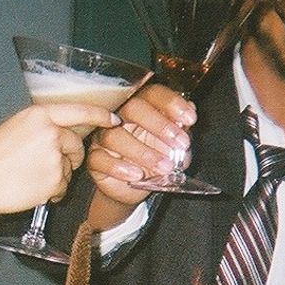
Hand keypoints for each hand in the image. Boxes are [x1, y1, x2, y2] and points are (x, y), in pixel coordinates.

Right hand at [0, 102, 99, 215]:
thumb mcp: (15, 126)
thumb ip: (41, 126)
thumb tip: (61, 134)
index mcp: (39, 115)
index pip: (80, 110)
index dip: (100, 115)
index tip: (113, 119)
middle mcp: (51, 132)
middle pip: (76, 145)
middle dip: (72, 157)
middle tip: (54, 165)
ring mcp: (54, 157)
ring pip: (69, 168)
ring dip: (58, 176)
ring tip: (32, 178)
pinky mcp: (55, 180)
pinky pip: (63, 187)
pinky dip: (53, 191)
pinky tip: (33, 189)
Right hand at [82, 84, 194, 225]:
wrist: (133, 189)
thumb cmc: (154, 162)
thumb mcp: (175, 148)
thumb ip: (182, 131)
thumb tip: (190, 112)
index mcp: (143, 108)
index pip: (153, 94)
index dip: (171, 103)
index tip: (190, 119)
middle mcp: (120, 117)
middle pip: (133, 108)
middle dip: (159, 124)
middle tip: (180, 143)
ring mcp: (103, 137)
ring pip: (114, 136)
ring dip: (143, 152)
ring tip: (164, 167)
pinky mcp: (94, 159)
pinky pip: (100, 159)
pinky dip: (119, 168)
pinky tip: (137, 175)